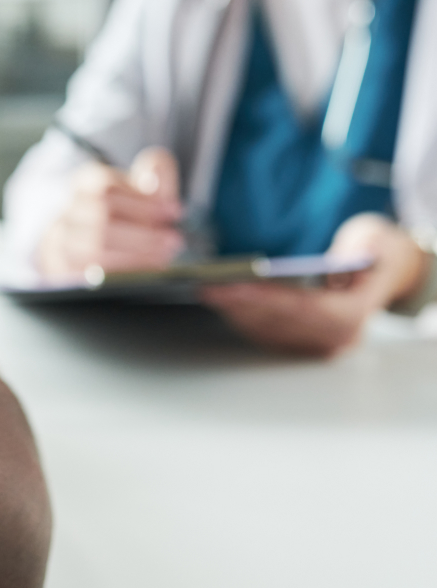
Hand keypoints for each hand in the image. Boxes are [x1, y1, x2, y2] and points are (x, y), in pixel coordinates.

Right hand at [36, 147, 184, 278]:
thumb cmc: (127, 222)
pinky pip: (89, 277)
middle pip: (100, 217)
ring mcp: (58, 245)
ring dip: (134, 254)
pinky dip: (121, 274)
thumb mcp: (145, 196)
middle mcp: (65, 213)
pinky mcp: (60, 273)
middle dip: (142, 230)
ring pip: (93, 249)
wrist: (92, 256)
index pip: (106, 186)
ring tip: (162, 257)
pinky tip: (144, 273)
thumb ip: (156, 176)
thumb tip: (154, 167)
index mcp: (84, 185)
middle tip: (172, 240)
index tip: (173, 211)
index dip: (143, 201)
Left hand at [201, 214, 429, 356]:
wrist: (379, 271)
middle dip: (241, 303)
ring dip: (234, 311)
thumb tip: (348, 261)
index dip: (266, 298)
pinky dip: (240, 316)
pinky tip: (220, 300)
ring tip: (208, 290)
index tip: (234, 286)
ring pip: (267, 330)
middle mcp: (335, 339)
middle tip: (209, 287)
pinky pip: (265, 332)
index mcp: (352, 316)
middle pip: (279, 322)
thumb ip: (362, 250)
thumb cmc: (372, 252)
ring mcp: (316, 346)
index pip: (303, 309)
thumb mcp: (373, 240)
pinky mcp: (300, 345)